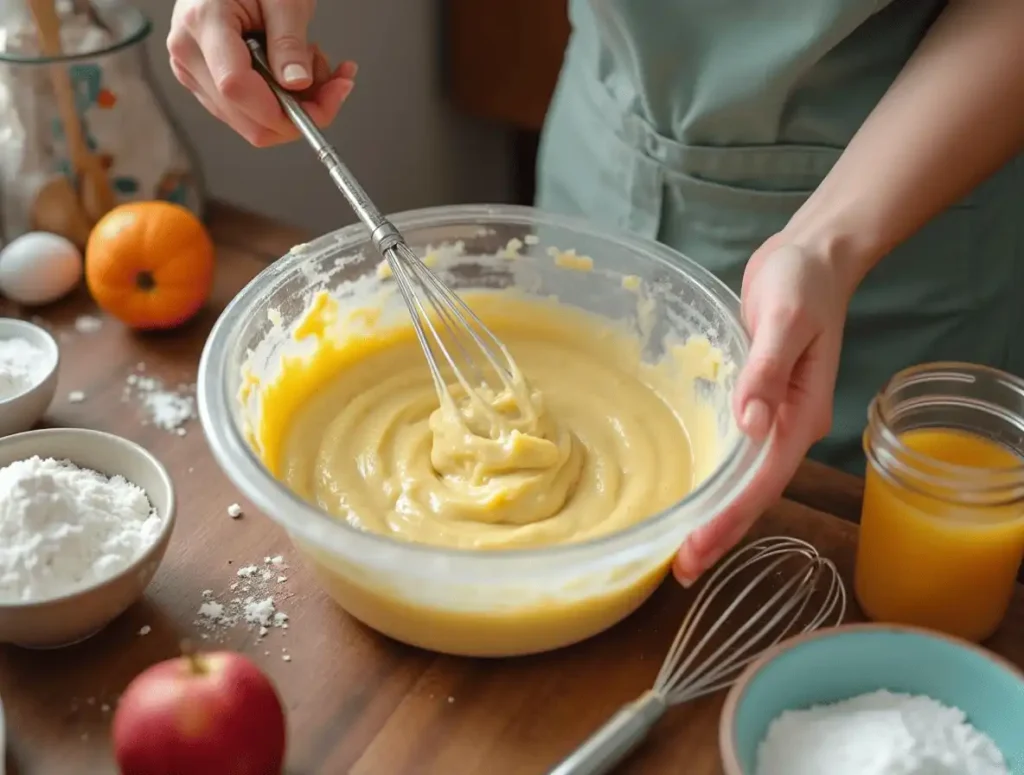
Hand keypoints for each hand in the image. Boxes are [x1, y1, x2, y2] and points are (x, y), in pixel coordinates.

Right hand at [167, 0, 356, 146]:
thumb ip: (290, 41)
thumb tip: (297, 84)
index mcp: (204, 21)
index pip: (237, 87)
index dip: (284, 108)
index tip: (325, 100)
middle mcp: (190, 54)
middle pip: (248, 120)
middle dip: (300, 113)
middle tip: (333, 83)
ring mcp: (194, 72)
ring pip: (253, 124)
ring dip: (294, 107)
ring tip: (310, 63)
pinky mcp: (206, 84)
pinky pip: (250, 115)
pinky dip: (283, 103)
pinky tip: (295, 73)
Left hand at [673, 234, 850, 585]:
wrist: (811, 258)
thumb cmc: (802, 283)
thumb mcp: (784, 320)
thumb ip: (766, 371)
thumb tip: (750, 424)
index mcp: (801, 414)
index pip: (762, 480)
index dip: (729, 518)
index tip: (696, 551)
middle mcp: (789, 426)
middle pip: (753, 491)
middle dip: (719, 531)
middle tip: (678, 570)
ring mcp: (775, 418)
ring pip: (744, 478)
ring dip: (715, 513)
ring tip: (679, 548)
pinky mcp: (758, 403)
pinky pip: (735, 453)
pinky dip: (715, 479)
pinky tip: (692, 493)